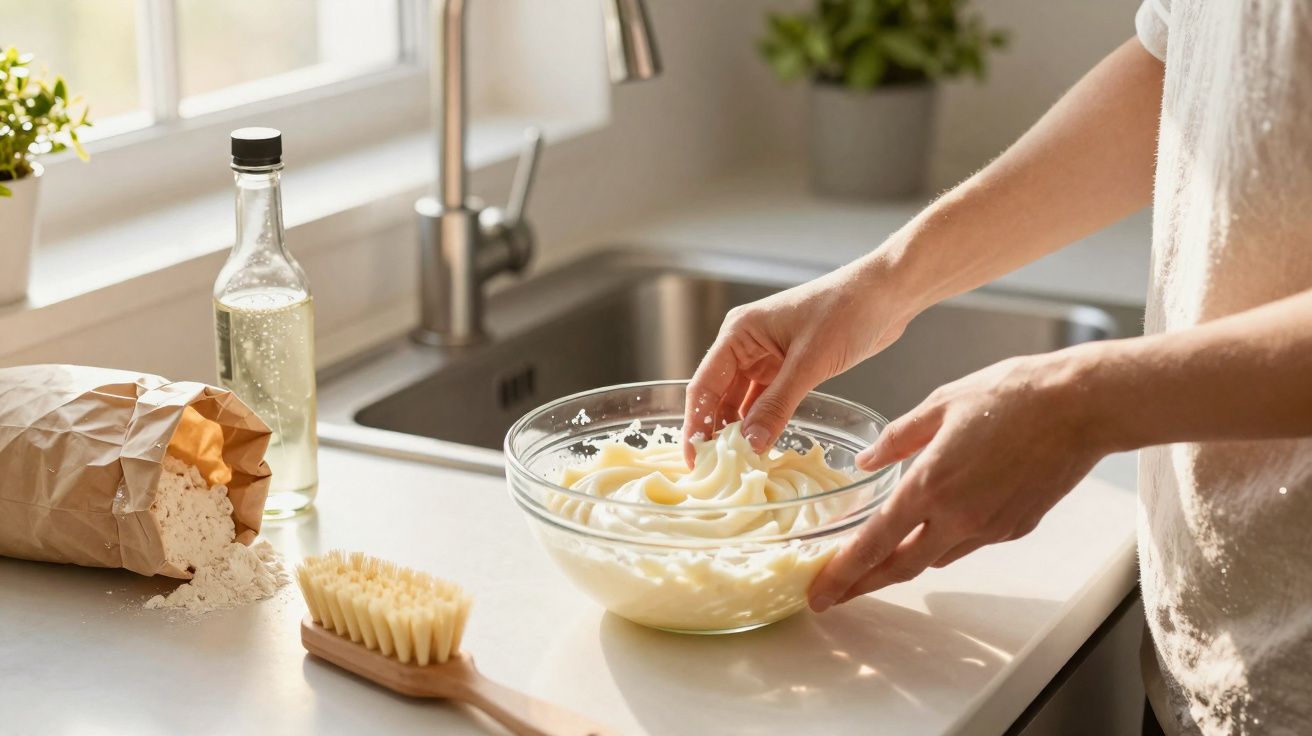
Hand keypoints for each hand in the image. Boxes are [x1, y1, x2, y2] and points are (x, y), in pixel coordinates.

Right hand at [682, 258, 915, 464]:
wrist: (888, 293)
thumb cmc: (846, 311)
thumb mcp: (809, 362)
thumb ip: (777, 405)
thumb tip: (750, 445)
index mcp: (738, 333)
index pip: (705, 385)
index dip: (696, 424)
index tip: (695, 460)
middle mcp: (746, 346)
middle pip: (719, 397)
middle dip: (716, 432)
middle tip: (715, 473)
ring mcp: (767, 358)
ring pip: (742, 402)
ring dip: (741, 431)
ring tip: (738, 467)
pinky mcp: (789, 369)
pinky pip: (767, 402)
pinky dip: (764, 424)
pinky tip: (763, 447)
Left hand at [808, 348, 1110, 611]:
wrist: (1079, 406)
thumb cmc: (1012, 395)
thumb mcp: (939, 404)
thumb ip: (896, 438)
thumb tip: (866, 461)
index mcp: (930, 485)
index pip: (875, 544)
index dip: (843, 573)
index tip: (820, 592)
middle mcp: (958, 517)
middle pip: (901, 567)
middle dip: (863, 585)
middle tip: (833, 595)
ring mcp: (990, 528)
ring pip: (936, 557)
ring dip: (905, 561)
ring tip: (878, 559)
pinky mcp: (1016, 528)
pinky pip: (969, 543)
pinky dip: (946, 540)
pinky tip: (937, 525)